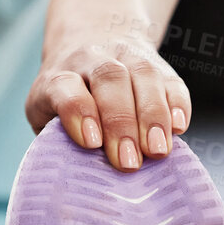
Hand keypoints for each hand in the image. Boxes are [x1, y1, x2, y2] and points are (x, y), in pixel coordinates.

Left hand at [24, 26, 189, 171]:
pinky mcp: (159, 66)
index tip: (90, 143)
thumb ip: (55, 140)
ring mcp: (128, 57)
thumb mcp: (45, 114)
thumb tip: (71, 180)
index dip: (78, 111)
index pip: (65, 86)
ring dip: (153, 115)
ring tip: (156, 151)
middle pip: (109, 78)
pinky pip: (172, 80)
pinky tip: (179, 128)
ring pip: (143, 74)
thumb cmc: (64, 98)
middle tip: (128, 162)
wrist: (89, 44)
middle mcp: (92, 58)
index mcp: (58, 75)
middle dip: (121, 123)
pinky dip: (177, 104)